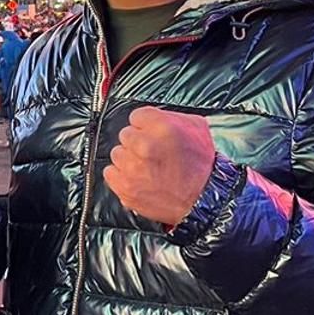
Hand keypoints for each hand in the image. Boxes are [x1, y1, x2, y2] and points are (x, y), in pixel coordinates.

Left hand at [103, 107, 216, 226]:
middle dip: (137, 142)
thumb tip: (153, 116)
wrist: (203, 199)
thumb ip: (171, 116)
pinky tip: (137, 177)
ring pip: (117, 153)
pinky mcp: (125, 186)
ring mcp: (132, 167)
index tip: (150, 133)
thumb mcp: (197, 127)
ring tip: (146, 167)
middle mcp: (145, 146)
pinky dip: (120, 175)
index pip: (137, 116)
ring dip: (129, 159)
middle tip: (152, 153)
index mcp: (162, 128)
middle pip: (125, 134)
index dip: (145, 125)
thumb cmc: (201, 166)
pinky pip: (110, 172)